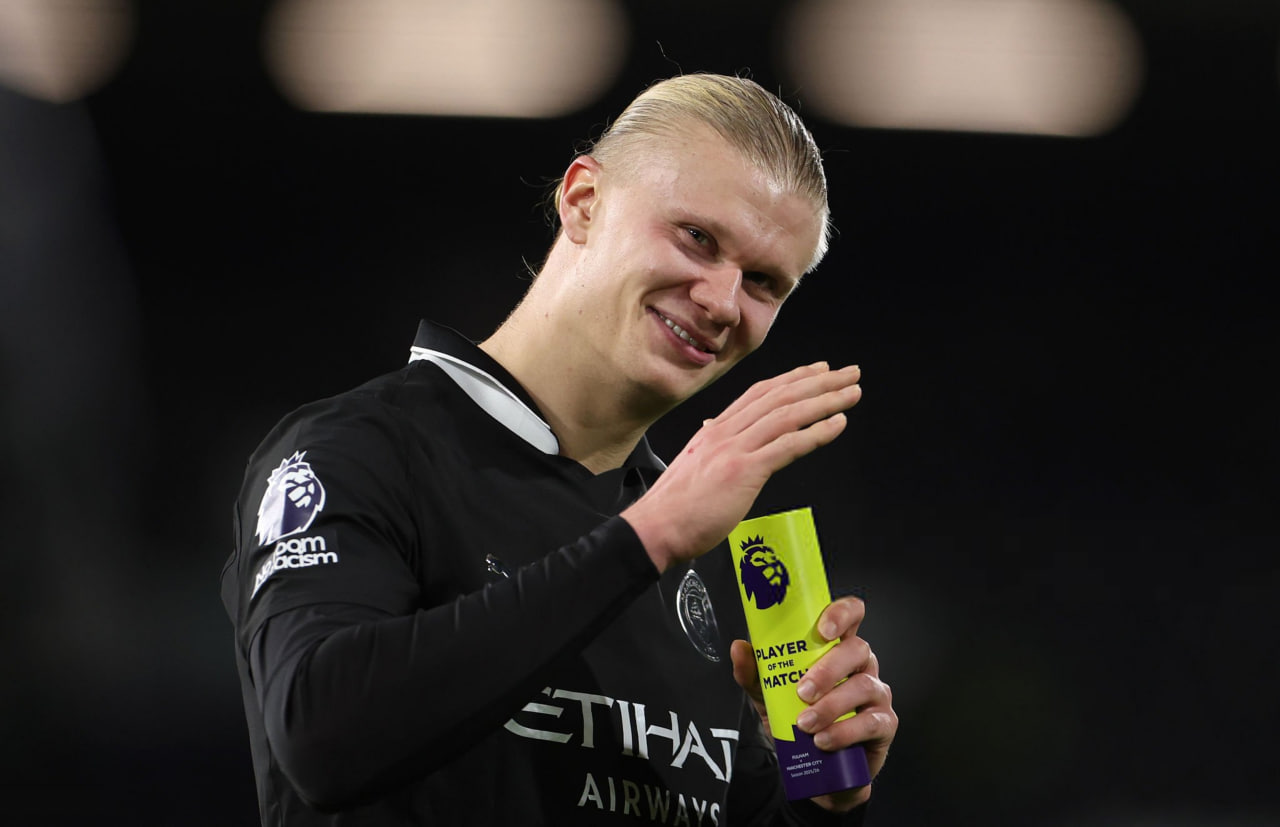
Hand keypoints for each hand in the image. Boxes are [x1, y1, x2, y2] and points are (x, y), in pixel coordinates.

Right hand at [622, 362, 860, 570]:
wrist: (655, 528)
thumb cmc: (674, 508)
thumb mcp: (692, 464)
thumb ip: (710, 445)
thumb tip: (715, 430)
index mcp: (714, 430)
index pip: (760, 393)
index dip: (793, 378)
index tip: (817, 371)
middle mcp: (725, 432)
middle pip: (779, 396)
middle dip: (818, 382)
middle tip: (849, 373)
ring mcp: (734, 449)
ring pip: (788, 415)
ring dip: (825, 401)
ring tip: (852, 393)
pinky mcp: (744, 471)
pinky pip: (788, 445)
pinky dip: (817, 432)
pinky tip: (837, 424)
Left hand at [730, 596, 896, 812]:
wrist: (815, 768)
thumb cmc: (797, 719)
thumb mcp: (769, 695)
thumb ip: (754, 672)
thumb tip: (739, 647)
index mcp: (836, 647)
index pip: (850, 615)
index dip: (841, 613)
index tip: (823, 630)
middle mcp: (861, 664)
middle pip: (857, 649)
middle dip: (828, 669)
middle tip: (802, 691)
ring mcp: (876, 692)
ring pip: (863, 686)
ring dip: (831, 705)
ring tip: (805, 723)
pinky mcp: (884, 723)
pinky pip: (872, 722)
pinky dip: (844, 732)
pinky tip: (823, 740)